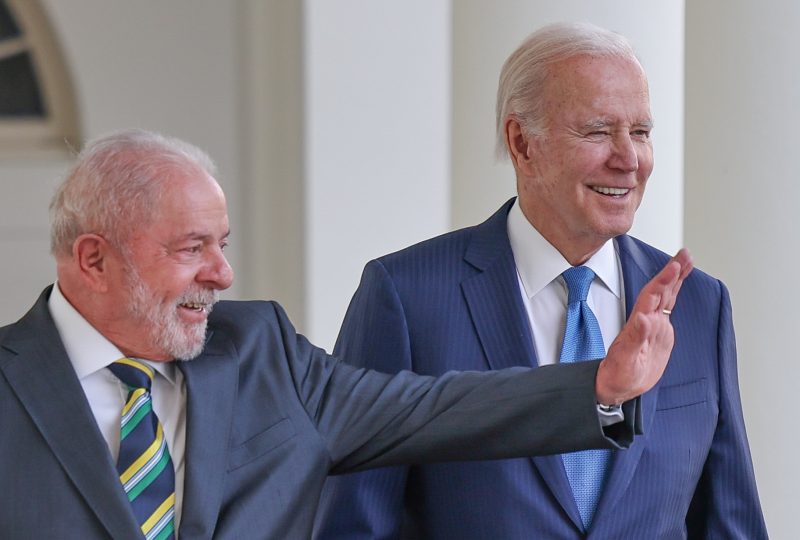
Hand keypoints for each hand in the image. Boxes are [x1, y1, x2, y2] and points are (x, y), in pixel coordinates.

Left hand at [595, 248, 693, 404]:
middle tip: (685, 253)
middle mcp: (647, 320)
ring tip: (686, 261)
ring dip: (675, 278)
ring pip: (666, 296)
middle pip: (661, 290)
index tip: (674, 265)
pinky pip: (669, 308)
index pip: (652, 296)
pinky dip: (675, 294)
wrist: (617, 387)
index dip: (663, 280)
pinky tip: (679, 285)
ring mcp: (654, 326)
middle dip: (673, 271)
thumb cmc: (617, 375)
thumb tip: (643, 318)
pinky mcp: (660, 333)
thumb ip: (634, 339)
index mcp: (639, 324)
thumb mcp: (625, 359)